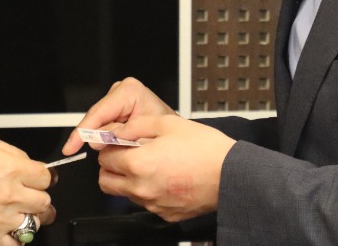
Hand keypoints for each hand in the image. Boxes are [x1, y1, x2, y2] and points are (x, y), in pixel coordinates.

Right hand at [0, 132, 54, 245]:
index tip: (40, 179)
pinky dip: (16, 240)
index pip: (47, 177)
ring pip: (34, 224)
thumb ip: (10, 151)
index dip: (44, 177)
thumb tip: (26, 162)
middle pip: (44, 202)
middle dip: (40, 197)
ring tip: (22, 213)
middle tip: (32, 195)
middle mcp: (9, 195)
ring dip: (31, 218)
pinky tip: (11, 231)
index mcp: (10, 169)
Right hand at [62, 78, 174, 154]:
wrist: (177, 139)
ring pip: (97, 123)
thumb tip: (96, 141)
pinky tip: (114, 147)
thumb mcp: (142, 139)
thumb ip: (118, 139)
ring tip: (119, 149)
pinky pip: (102, 126)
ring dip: (101, 140)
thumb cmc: (167, 136)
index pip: (98, 112)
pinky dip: (104, 139)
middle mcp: (122, 91)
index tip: (71, 147)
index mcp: (130, 91)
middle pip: (95, 117)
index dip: (82, 132)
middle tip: (104, 152)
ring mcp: (118, 98)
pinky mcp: (116, 108)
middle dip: (94, 137)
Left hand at [96, 115, 234, 220]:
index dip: (110, 147)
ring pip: (124, 194)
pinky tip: (164, 177)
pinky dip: (148, 191)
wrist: (232, 174)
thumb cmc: (205, 149)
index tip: (119, 142)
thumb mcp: (167, 123)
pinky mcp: (166, 214)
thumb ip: (136, 126)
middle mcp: (142, 188)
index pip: (104, 159)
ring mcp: (154, 204)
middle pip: (106, 181)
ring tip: (150, 164)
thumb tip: (118, 131)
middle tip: (126, 154)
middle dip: (111, 166)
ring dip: (128, 179)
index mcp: (139, 164)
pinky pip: (146, 203)